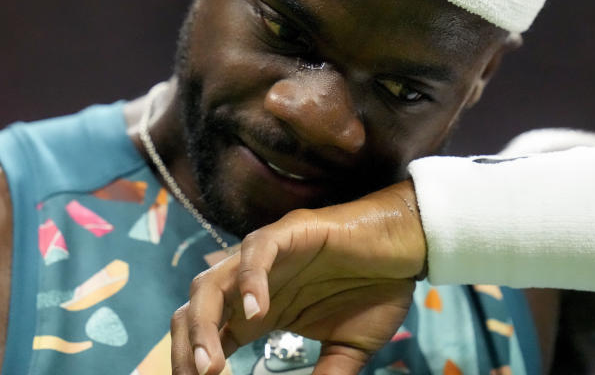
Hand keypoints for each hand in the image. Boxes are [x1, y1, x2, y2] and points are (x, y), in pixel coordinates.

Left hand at [170, 180, 426, 374]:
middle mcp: (252, 283)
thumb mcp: (348, 348)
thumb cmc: (375, 291)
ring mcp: (266, 255)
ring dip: (203, 323)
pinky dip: (250, 280)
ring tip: (211, 364)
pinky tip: (256, 311)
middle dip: (186, 348)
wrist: (407, 250)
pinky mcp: (289, 232)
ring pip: (213, 282)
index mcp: (258, 312)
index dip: (194, 363)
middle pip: (196, 310)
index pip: (209, 336)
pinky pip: (257, 250)